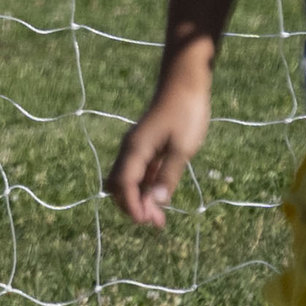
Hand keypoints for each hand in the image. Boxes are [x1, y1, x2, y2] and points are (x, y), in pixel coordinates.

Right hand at [104, 76, 214, 227]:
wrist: (186, 83)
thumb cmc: (186, 112)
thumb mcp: (182, 148)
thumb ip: (168, 175)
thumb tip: (156, 202)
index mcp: (135, 150)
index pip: (124, 185)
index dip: (132, 206)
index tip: (147, 222)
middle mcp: (130, 150)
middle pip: (119, 185)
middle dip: (133, 206)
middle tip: (156, 222)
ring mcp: (137, 147)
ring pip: (128, 180)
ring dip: (139, 199)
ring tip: (160, 217)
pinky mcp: (146, 145)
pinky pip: (139, 172)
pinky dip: (146, 187)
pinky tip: (160, 197)